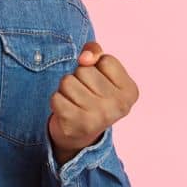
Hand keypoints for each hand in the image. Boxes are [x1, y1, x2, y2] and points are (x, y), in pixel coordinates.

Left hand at [47, 42, 138, 164]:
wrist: (79, 134)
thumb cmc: (91, 95)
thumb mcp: (101, 71)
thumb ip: (95, 52)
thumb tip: (84, 58)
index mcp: (131, 92)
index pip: (105, 60)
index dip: (96, 67)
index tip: (99, 84)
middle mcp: (119, 107)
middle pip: (84, 70)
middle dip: (79, 77)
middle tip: (84, 94)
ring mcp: (98, 118)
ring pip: (68, 81)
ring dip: (66, 89)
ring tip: (75, 101)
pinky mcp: (76, 125)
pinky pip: (56, 97)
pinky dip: (57, 100)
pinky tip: (67, 110)